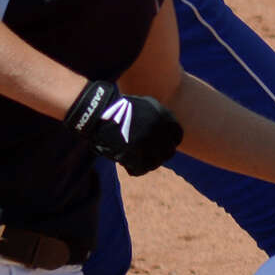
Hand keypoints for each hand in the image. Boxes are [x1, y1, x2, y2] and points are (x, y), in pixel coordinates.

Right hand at [65, 80, 182, 176]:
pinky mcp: (133, 154)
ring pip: (155, 163)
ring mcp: (146, 143)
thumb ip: (158, 118)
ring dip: (146, 163)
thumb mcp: (145, 105)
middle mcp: (158, 129)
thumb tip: (168, 137)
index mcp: (163, 116)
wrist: (97, 111)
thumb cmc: (119, 108)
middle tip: (147, 155)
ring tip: (134, 160)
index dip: (169, 142)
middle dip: (158, 155)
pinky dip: (134, 168)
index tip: (161, 146)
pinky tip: (126, 164)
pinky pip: (140, 169)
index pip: (177, 136)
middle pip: (168, 152)